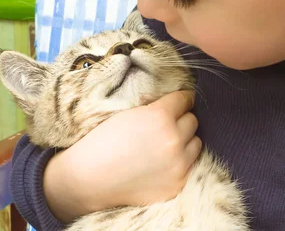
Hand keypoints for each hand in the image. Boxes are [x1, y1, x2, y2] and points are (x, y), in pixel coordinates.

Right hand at [43, 90, 201, 221]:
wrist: (88, 179)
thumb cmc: (103, 141)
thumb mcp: (129, 113)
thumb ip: (157, 107)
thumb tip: (178, 102)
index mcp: (161, 116)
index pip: (185, 99)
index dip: (180, 99)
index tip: (178, 102)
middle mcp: (174, 140)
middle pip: (193, 121)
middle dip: (181, 120)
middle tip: (167, 125)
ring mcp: (178, 165)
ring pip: (196, 144)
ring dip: (185, 142)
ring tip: (165, 145)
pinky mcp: (177, 185)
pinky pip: (189, 167)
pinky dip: (180, 163)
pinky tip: (162, 164)